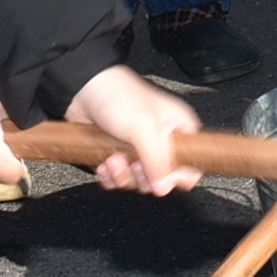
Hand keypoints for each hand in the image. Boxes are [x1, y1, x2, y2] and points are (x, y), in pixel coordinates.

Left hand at [66, 65, 204, 195]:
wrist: (84, 90)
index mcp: (179, 129)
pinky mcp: (119, 155)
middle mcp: (161, 141)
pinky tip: (104, 163)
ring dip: (122, 175)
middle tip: (134, 163)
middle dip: (143, 177)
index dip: (178, 176)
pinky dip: (110, 176)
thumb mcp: (145, 127)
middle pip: (162, 179)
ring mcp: (140, 150)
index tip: (162, 176)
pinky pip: (119, 179)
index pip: (191, 165)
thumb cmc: (119, 96)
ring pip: (138, 181)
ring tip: (113, 159)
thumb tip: (165, 187)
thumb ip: (159, 160)